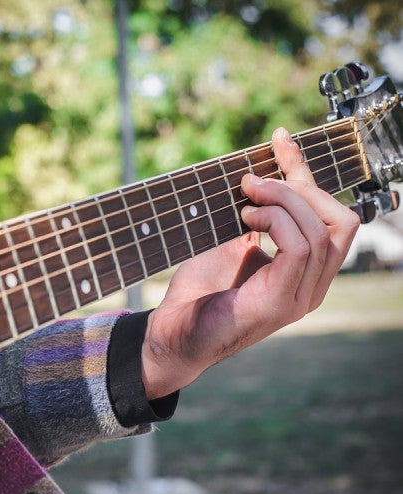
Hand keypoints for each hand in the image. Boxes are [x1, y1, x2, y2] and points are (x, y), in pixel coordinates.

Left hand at [141, 127, 359, 398]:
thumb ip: (253, 217)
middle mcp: (311, 287)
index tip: (280, 140)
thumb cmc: (196, 293)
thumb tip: (259, 174)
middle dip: (301, 187)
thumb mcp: (229, 243)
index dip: (306, 174)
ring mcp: (299, 298)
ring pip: (322, 231)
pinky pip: (301, 249)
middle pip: (340, 220)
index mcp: (305, 273)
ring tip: (246, 197)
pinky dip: (277, 222)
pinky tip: (246, 218)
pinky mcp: (279, 302)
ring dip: (283, 202)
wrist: (170, 336)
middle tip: (255, 180)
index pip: (331, 217)